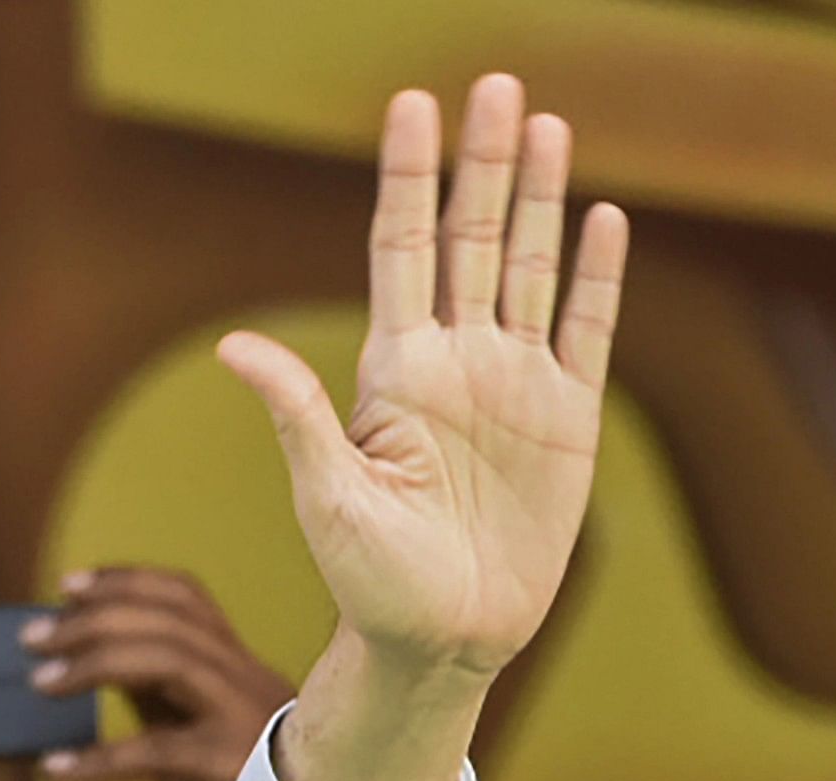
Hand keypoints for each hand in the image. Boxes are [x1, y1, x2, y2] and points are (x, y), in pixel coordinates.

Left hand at [25, 568, 299, 780]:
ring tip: (40, 683)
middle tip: (31, 638)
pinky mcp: (235, 772)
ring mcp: (247, 723)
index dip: (126, 582)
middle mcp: (250, 683)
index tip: (67, 587)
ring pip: (172, 659)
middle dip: (95, 618)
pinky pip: (158, 752)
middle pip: (172, 621)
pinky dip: (100, 757)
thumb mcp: (191, 734)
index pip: (186, 600)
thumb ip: (152, 694)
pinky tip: (56, 768)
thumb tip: (79, 656)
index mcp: (238, 670)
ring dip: (95, 662)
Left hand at [223, 76, 622, 680]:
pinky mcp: (569, 420)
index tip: (411, 107)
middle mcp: (456, 361)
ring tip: (544, 124)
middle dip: (482, 164)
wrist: (442, 640)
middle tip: (494, 85)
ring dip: (539, 197)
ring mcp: (516, 384)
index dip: (408, 179)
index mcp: (395, 371)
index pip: (402, 249)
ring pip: (531, 267)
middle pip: (473, 239)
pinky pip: (587, 331)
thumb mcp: (327, 495)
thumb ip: (296, 414)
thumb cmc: (370, 580)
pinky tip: (601, 218)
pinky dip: (598, 275)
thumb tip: (235, 346)